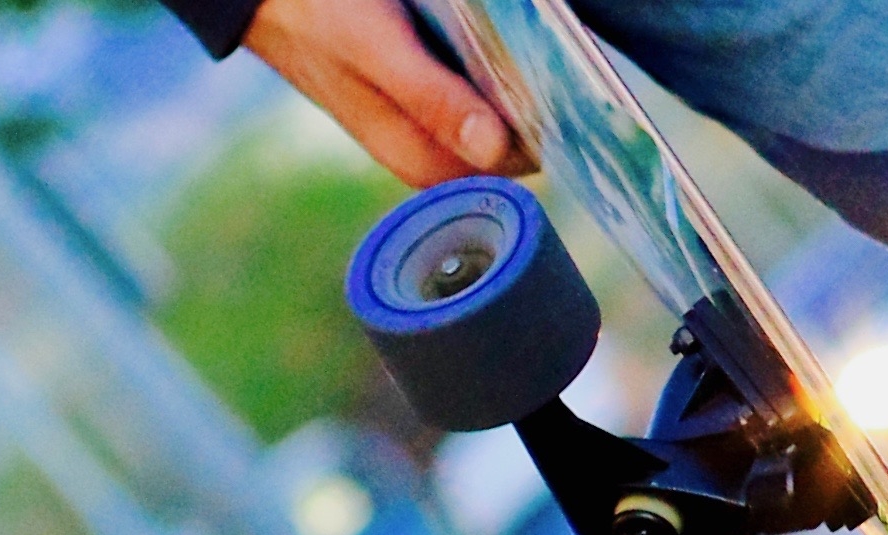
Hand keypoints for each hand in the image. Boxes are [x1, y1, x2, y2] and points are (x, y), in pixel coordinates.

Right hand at [242, 0, 534, 186]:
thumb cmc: (316, 14)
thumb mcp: (376, 50)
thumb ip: (432, 101)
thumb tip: (495, 148)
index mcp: (418, 154)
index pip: (512, 167)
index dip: (546, 134)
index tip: (571, 91)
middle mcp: (425, 144)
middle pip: (510, 143)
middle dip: (536, 108)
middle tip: (558, 61)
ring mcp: (423, 116)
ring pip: (495, 114)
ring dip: (517, 85)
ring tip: (536, 48)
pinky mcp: (421, 87)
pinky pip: (475, 87)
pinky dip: (494, 67)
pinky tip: (498, 40)